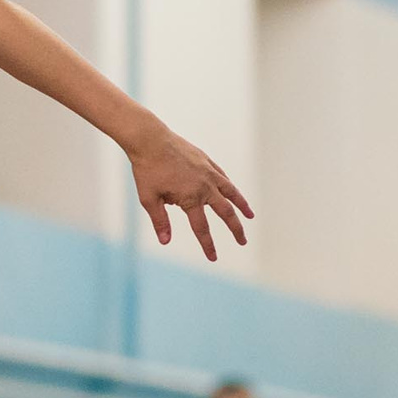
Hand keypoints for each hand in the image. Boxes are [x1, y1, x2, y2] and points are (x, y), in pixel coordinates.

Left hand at [124, 120, 251, 262]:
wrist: (150, 140)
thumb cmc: (147, 170)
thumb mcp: (149, 199)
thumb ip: (160, 221)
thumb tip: (166, 242)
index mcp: (191, 198)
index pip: (201, 228)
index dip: (208, 245)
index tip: (213, 258)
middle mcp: (205, 186)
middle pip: (225, 212)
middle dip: (235, 229)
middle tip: (243, 241)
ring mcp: (208, 172)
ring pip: (231, 192)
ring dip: (242, 205)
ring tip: (250, 215)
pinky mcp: (206, 161)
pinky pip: (222, 177)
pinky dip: (230, 186)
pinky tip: (232, 191)